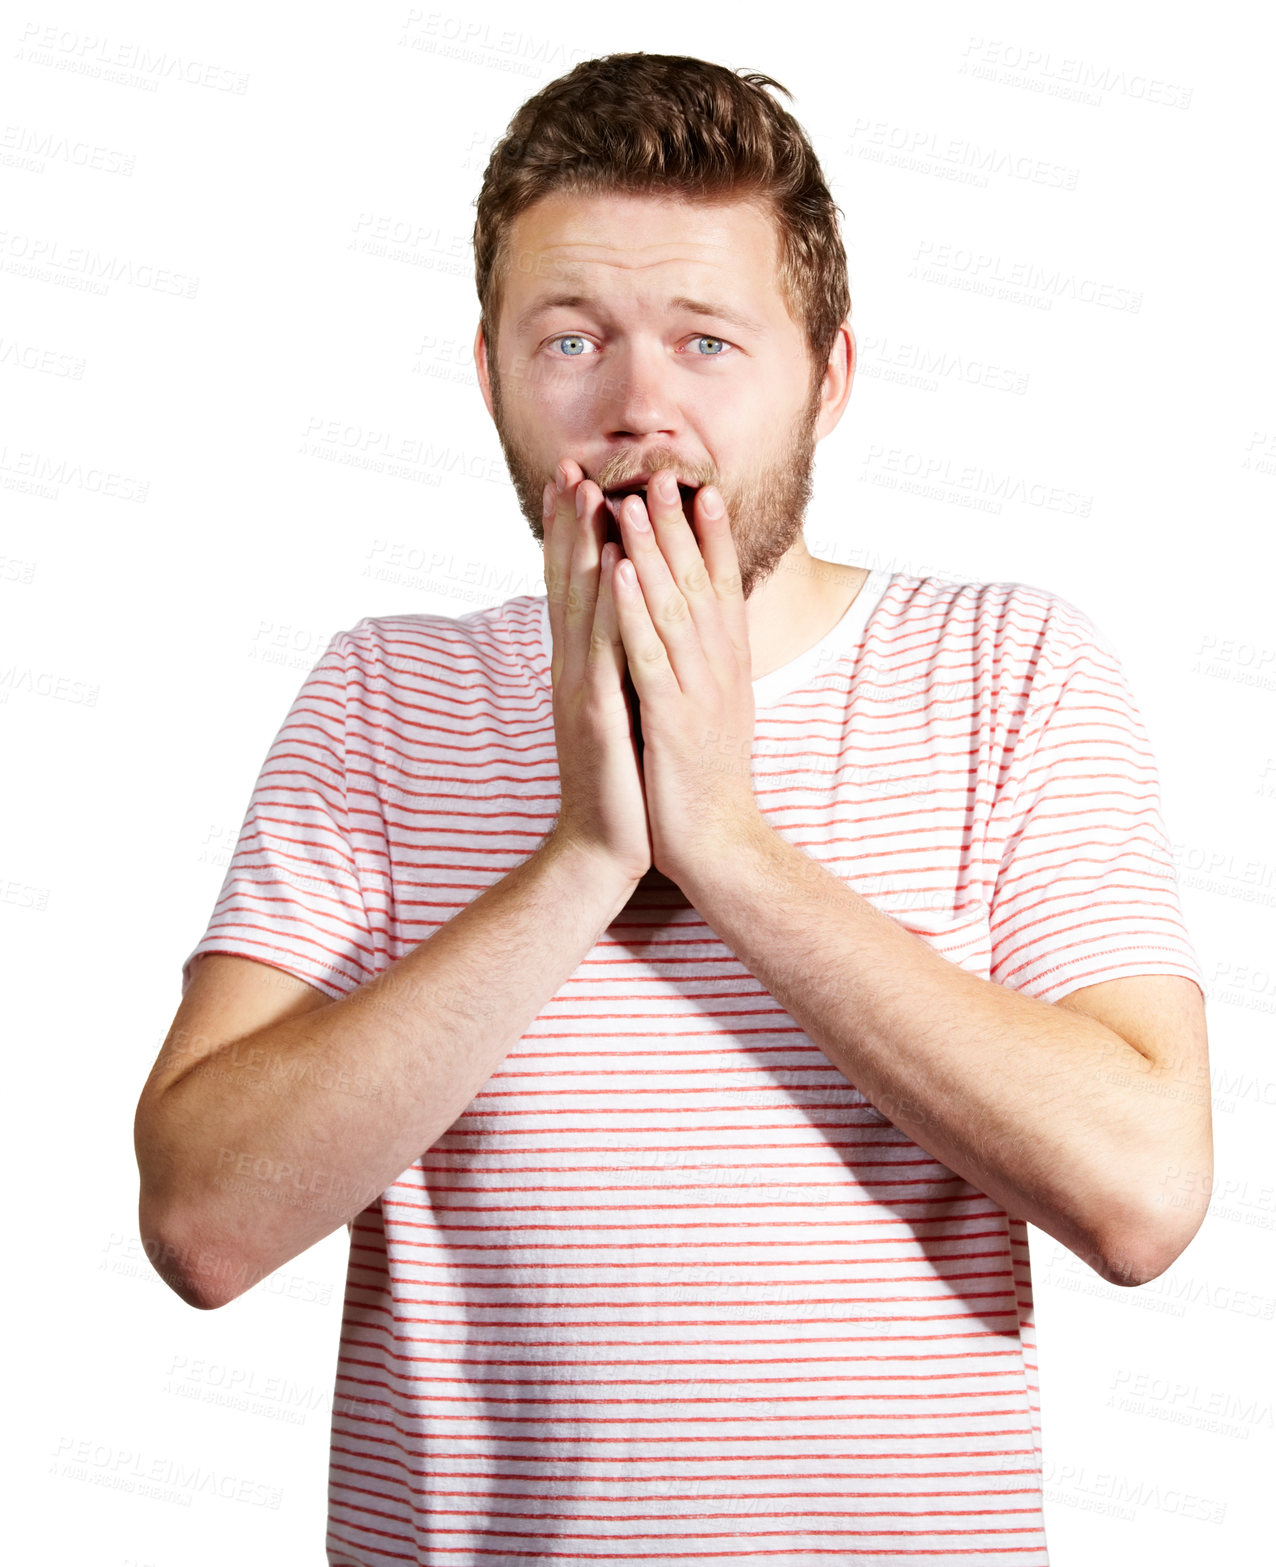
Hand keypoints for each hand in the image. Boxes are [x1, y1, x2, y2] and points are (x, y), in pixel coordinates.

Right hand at [541, 459, 652, 884]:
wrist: (603, 847)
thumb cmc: (618, 779)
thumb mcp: (614, 711)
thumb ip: (612, 666)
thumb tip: (622, 624)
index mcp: (578, 667)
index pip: (572, 589)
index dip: (571, 534)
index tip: (576, 481)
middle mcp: (571, 670)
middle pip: (567, 583)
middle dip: (568, 523)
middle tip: (570, 465)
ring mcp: (580, 690)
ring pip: (580, 605)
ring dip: (583, 547)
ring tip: (589, 494)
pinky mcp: (598, 716)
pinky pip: (605, 650)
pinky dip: (608, 606)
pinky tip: (614, 568)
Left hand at [609, 473, 765, 886]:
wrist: (719, 846)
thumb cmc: (708, 780)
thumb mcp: (715, 713)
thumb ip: (708, 670)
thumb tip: (702, 634)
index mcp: (728, 668)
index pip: (723, 588)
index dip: (714, 538)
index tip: (703, 489)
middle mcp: (719, 670)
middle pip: (698, 584)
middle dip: (679, 526)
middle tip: (664, 472)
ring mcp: (696, 692)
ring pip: (672, 608)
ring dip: (651, 552)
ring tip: (632, 502)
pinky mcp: (671, 719)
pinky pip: (648, 654)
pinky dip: (633, 610)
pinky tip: (619, 573)